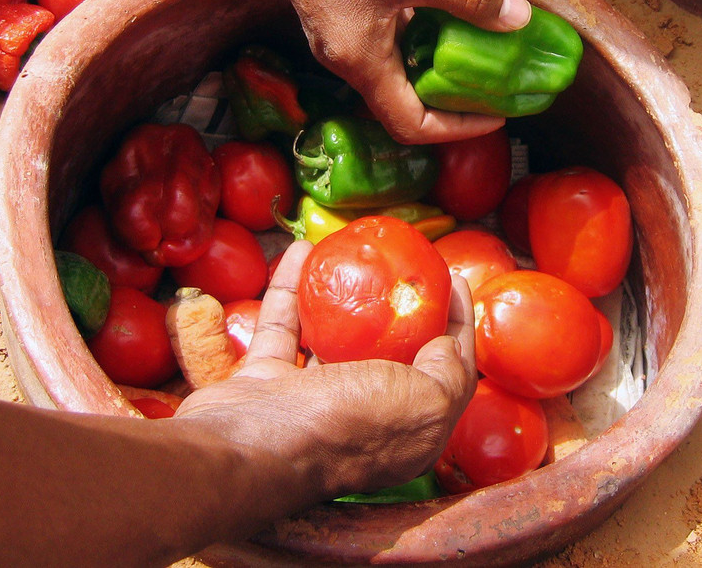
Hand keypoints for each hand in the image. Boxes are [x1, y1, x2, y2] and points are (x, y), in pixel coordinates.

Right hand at [173, 240, 476, 504]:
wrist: (245, 448)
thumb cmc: (343, 425)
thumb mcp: (423, 402)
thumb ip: (449, 373)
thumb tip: (447, 343)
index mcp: (406, 434)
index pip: (445, 373)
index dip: (456, 324)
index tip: (453, 279)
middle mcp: (361, 420)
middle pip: (390, 354)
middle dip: (400, 308)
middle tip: (405, 264)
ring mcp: (310, 402)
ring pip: (333, 339)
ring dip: (343, 297)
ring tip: (355, 255)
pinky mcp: (266, 382)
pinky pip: (282, 327)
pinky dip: (291, 290)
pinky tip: (302, 253)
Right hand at [254, 0, 530, 143]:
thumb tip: (517, 19)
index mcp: (359, 62)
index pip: (410, 124)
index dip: (456, 128)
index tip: (493, 115)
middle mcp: (344, 56)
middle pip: (403, 100)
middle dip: (450, 97)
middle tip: (493, 85)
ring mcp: (339, 31)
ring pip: (396, 63)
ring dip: (436, 61)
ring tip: (480, 47)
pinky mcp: (339, 5)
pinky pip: (386, 34)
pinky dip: (419, 30)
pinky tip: (446, 6)